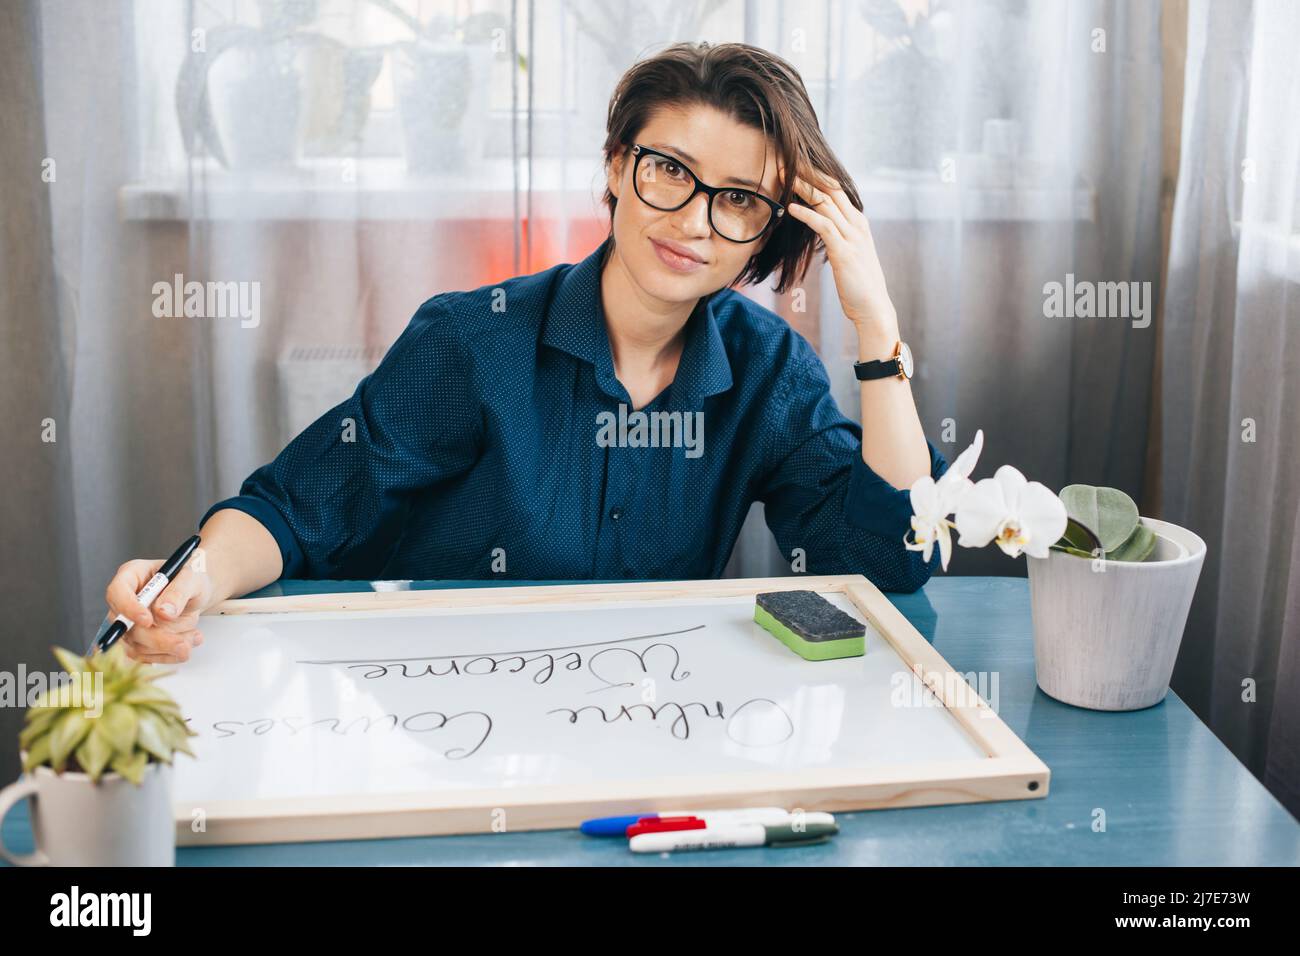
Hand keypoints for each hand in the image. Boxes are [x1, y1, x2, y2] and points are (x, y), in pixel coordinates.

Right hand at [104, 559, 210, 662]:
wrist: (195, 596)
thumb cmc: (189, 581)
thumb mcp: (192, 579)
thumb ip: (179, 592)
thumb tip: (164, 612)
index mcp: (131, 575)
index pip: (117, 592)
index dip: (128, 608)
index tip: (148, 620)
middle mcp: (124, 601)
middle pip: (125, 626)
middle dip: (156, 638)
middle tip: (182, 644)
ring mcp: (128, 623)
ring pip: (137, 645)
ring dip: (168, 647)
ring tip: (194, 637)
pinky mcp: (136, 641)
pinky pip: (146, 656)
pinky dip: (169, 655)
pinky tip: (188, 643)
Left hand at [786, 168, 899, 350]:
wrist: (874, 308)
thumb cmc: (859, 285)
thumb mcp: (849, 254)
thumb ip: (838, 238)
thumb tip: (823, 229)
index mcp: (858, 222)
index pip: (836, 189)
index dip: (815, 175)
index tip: (795, 165)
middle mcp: (857, 224)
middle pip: (830, 188)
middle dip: (807, 172)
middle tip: (785, 160)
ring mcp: (852, 236)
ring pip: (826, 202)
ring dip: (802, 187)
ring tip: (783, 176)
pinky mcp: (844, 251)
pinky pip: (823, 226)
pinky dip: (806, 214)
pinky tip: (790, 208)